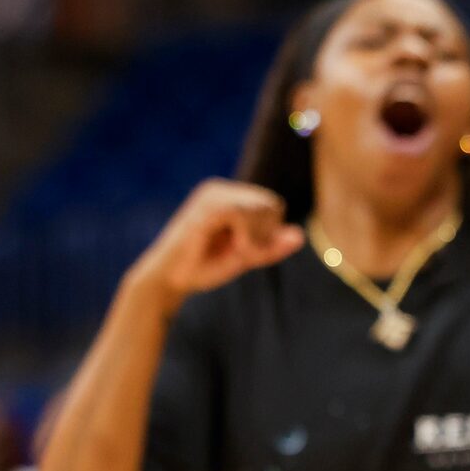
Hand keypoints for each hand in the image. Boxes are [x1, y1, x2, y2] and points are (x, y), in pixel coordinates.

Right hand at [131, 180, 303, 309]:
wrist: (169, 281)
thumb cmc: (205, 268)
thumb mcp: (246, 256)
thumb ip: (272, 246)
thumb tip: (300, 235)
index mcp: (229, 196)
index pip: (272, 204)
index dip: (270, 232)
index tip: (248, 250)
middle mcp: (219, 189)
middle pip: (271, 203)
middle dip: (265, 234)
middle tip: (242, 252)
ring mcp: (211, 194)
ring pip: (261, 206)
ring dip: (256, 237)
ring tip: (235, 250)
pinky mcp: (206, 206)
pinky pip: (244, 213)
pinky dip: (247, 236)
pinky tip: (233, 247)